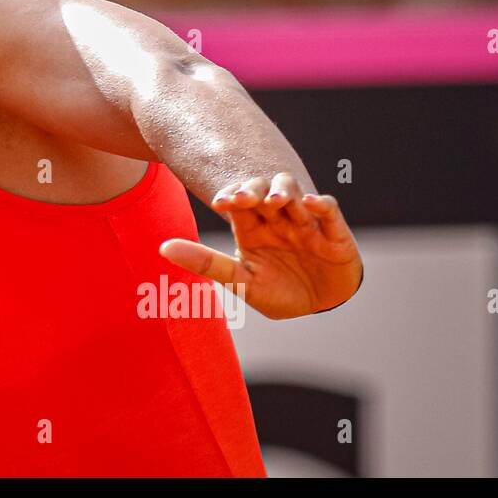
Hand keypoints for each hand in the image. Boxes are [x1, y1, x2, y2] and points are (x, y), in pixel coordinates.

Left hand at [159, 172, 362, 319]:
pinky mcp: (334, 234)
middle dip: (254, 190)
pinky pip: (329, 211)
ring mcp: (306, 223)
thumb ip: (205, 262)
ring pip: (294, 193)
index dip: (230, 198)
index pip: (238, 203)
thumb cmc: (278, 292)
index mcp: (252, 228)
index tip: (220, 202)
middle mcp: (277, 219)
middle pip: (263, 191)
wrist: (320, 307)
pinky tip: (311, 203)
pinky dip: (322, 204)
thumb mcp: (241, 281)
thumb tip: (163, 247)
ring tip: (274, 202)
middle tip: (242, 197)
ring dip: (284, 192)